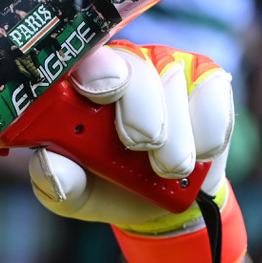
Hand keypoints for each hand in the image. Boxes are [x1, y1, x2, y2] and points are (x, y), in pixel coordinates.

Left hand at [28, 41, 233, 228]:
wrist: (156, 205)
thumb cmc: (102, 184)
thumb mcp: (72, 192)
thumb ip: (56, 179)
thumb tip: (49, 163)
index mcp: (78, 82)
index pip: (82, 56)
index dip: (94, 69)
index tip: (102, 96)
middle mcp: (122, 63)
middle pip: (132, 63)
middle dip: (140, 108)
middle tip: (142, 146)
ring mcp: (166, 66)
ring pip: (173, 79)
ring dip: (175, 132)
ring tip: (167, 168)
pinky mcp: (206, 80)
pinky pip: (212, 92)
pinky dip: (208, 130)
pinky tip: (198, 155)